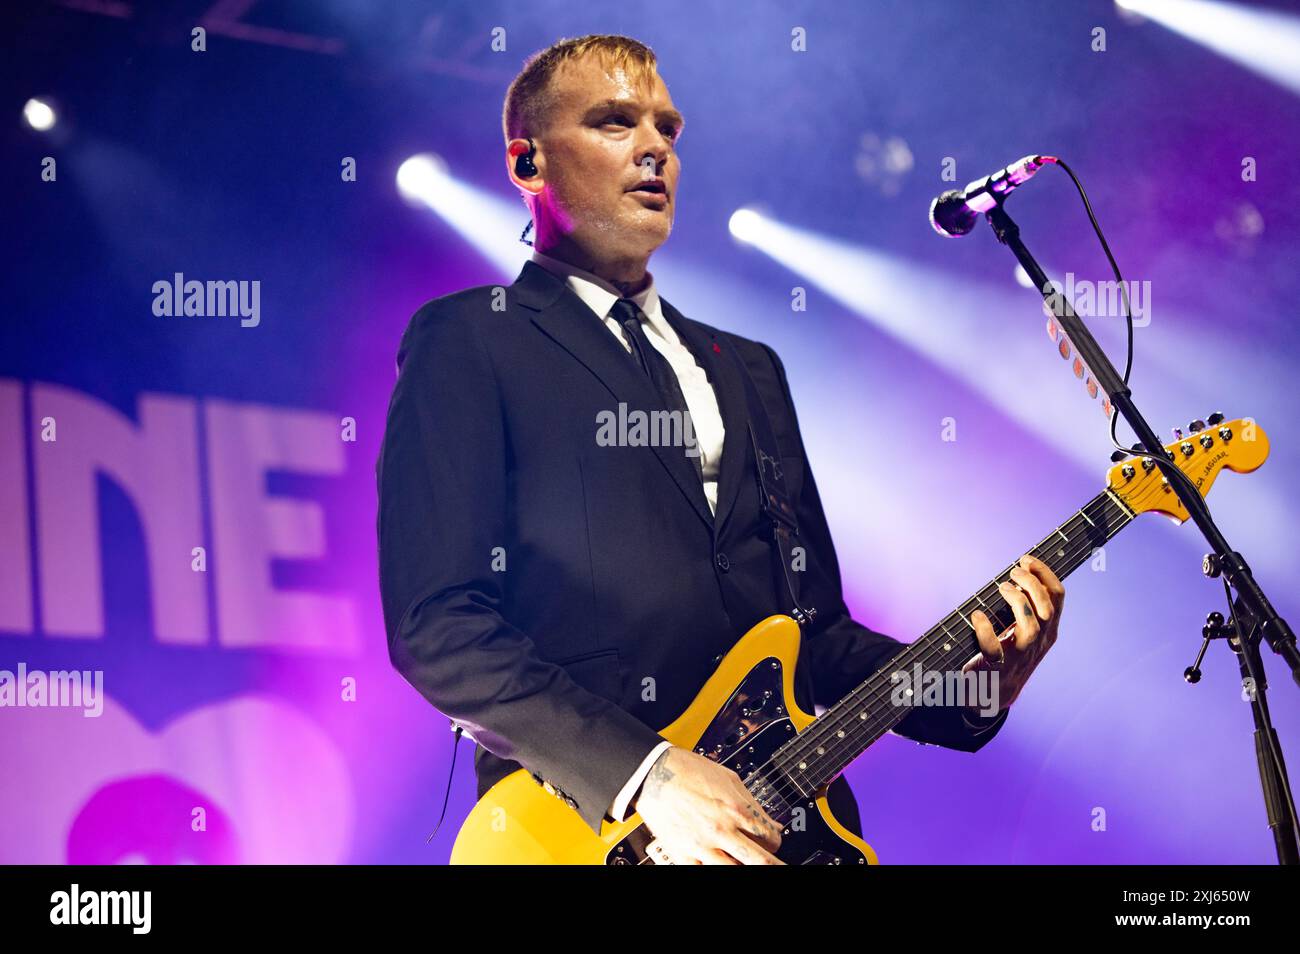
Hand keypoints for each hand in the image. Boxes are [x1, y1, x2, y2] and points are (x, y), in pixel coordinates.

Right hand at [629, 746, 784, 864]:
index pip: (771, 837)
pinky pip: (704, 872)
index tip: (773, 842)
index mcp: (736, 809)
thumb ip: (752, 803)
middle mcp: (722, 830)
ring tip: (745, 863)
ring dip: (745, 867)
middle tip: (775, 864)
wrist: (654, 773)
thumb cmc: (688, 770)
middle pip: (760, 861)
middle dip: (772, 864)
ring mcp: (703, 846)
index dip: (776, 842)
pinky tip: (720, 863)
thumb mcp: (729, 778)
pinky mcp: (683, 855)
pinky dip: (716, 868)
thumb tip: (770, 822)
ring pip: (735, 871)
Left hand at [963, 553, 1063, 711]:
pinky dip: (985, 630)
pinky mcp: (998, 667)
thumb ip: (1025, 606)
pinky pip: (994, 649)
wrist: (993, 694)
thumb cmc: (1007, 654)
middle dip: (1033, 585)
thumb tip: (1018, 573)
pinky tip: (976, 616)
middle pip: (1047, 610)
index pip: (1058, 598)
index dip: (1045, 575)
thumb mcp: (1023, 630)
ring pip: (1030, 628)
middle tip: (1014, 570)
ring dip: (1017, 603)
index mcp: (1047, 630)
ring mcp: (1020, 656)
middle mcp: (1038, 643)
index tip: (1028, 559)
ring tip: (1002, 587)